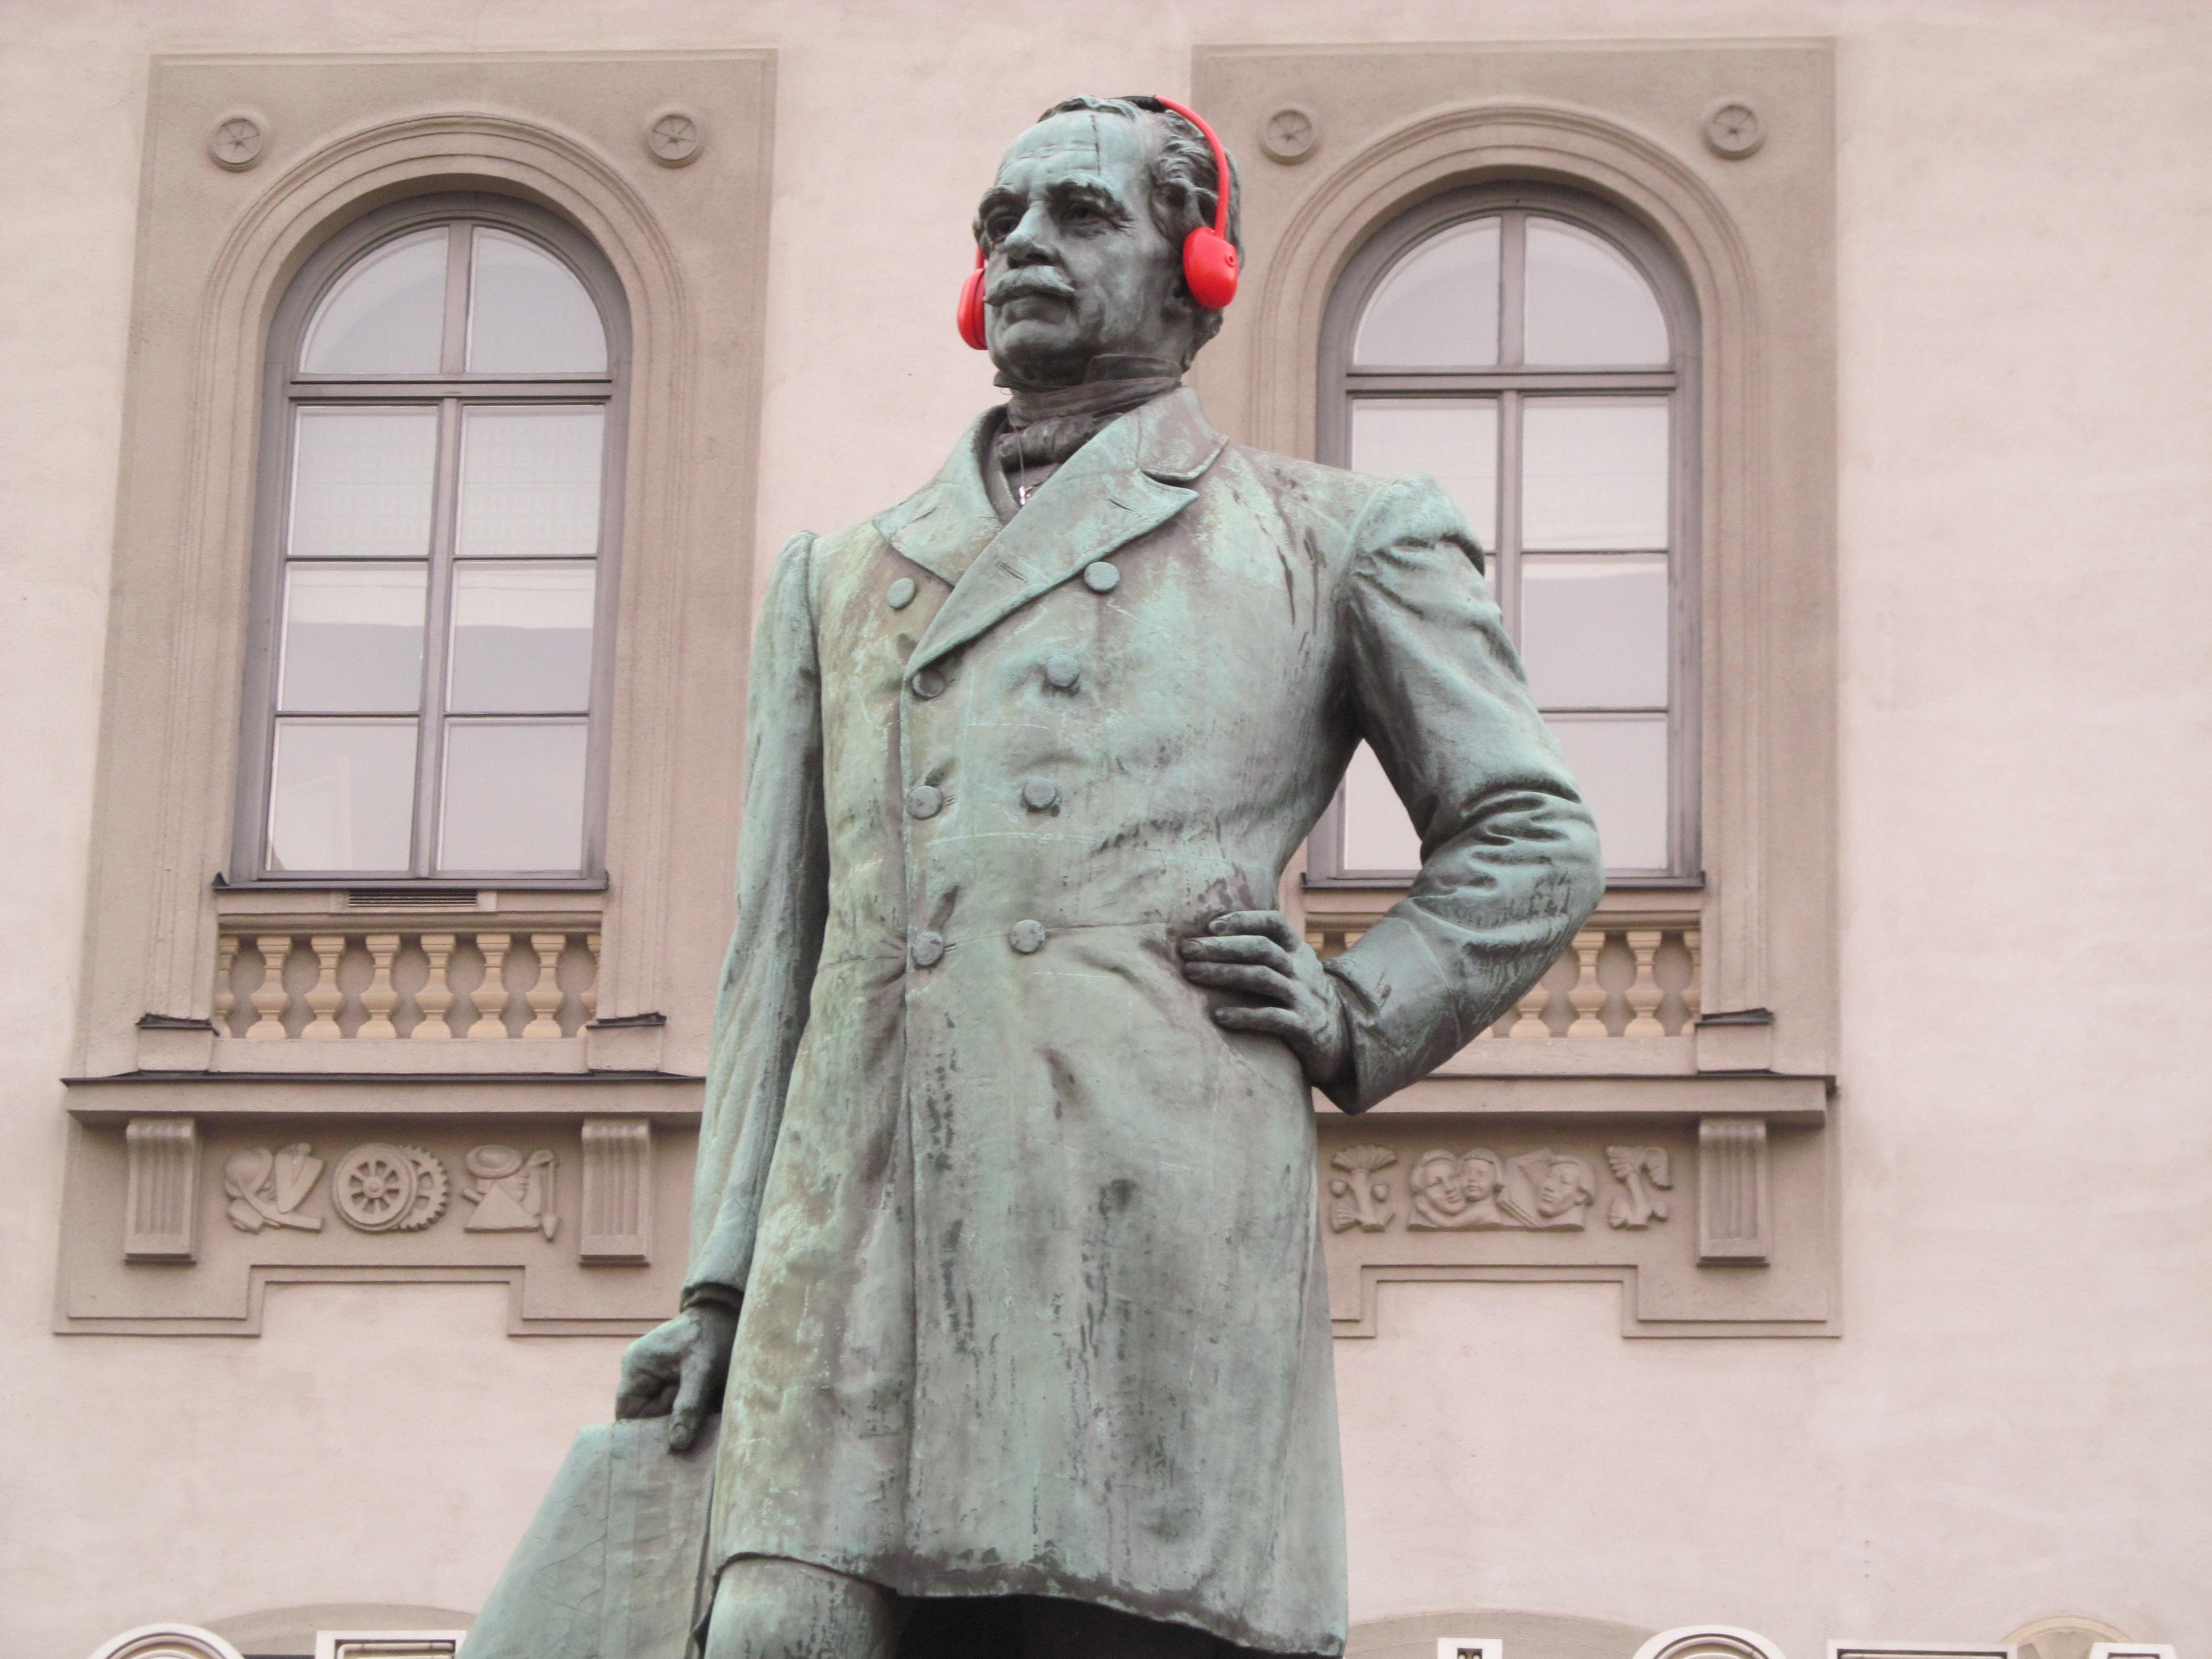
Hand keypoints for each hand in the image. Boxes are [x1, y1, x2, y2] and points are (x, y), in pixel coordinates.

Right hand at [615, 1300, 739, 1452]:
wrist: (727, 1312)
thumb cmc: (713, 1337)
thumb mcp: (702, 1372)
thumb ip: (688, 1406)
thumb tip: (677, 1444)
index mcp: (636, 1366)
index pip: (627, 1413)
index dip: (643, 1432)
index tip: (666, 1447)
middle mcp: (637, 1369)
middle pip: (644, 1413)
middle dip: (666, 1421)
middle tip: (694, 1421)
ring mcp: (650, 1370)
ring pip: (659, 1408)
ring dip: (678, 1413)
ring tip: (702, 1402)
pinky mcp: (665, 1372)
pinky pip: (669, 1399)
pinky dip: (684, 1404)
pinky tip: (702, 1401)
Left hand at [1178, 909, 1350, 1087]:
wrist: (1343, 1038)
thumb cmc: (1301, 997)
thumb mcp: (1292, 968)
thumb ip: (1264, 951)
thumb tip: (1212, 934)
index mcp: (1298, 951)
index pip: (1274, 923)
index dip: (1243, 919)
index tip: (1210, 926)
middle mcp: (1302, 969)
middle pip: (1260, 948)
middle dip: (1221, 947)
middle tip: (1186, 950)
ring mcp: (1304, 997)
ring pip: (1262, 977)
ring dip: (1224, 973)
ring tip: (1192, 973)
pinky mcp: (1303, 1026)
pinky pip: (1272, 1018)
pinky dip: (1244, 1016)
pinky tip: (1219, 1017)